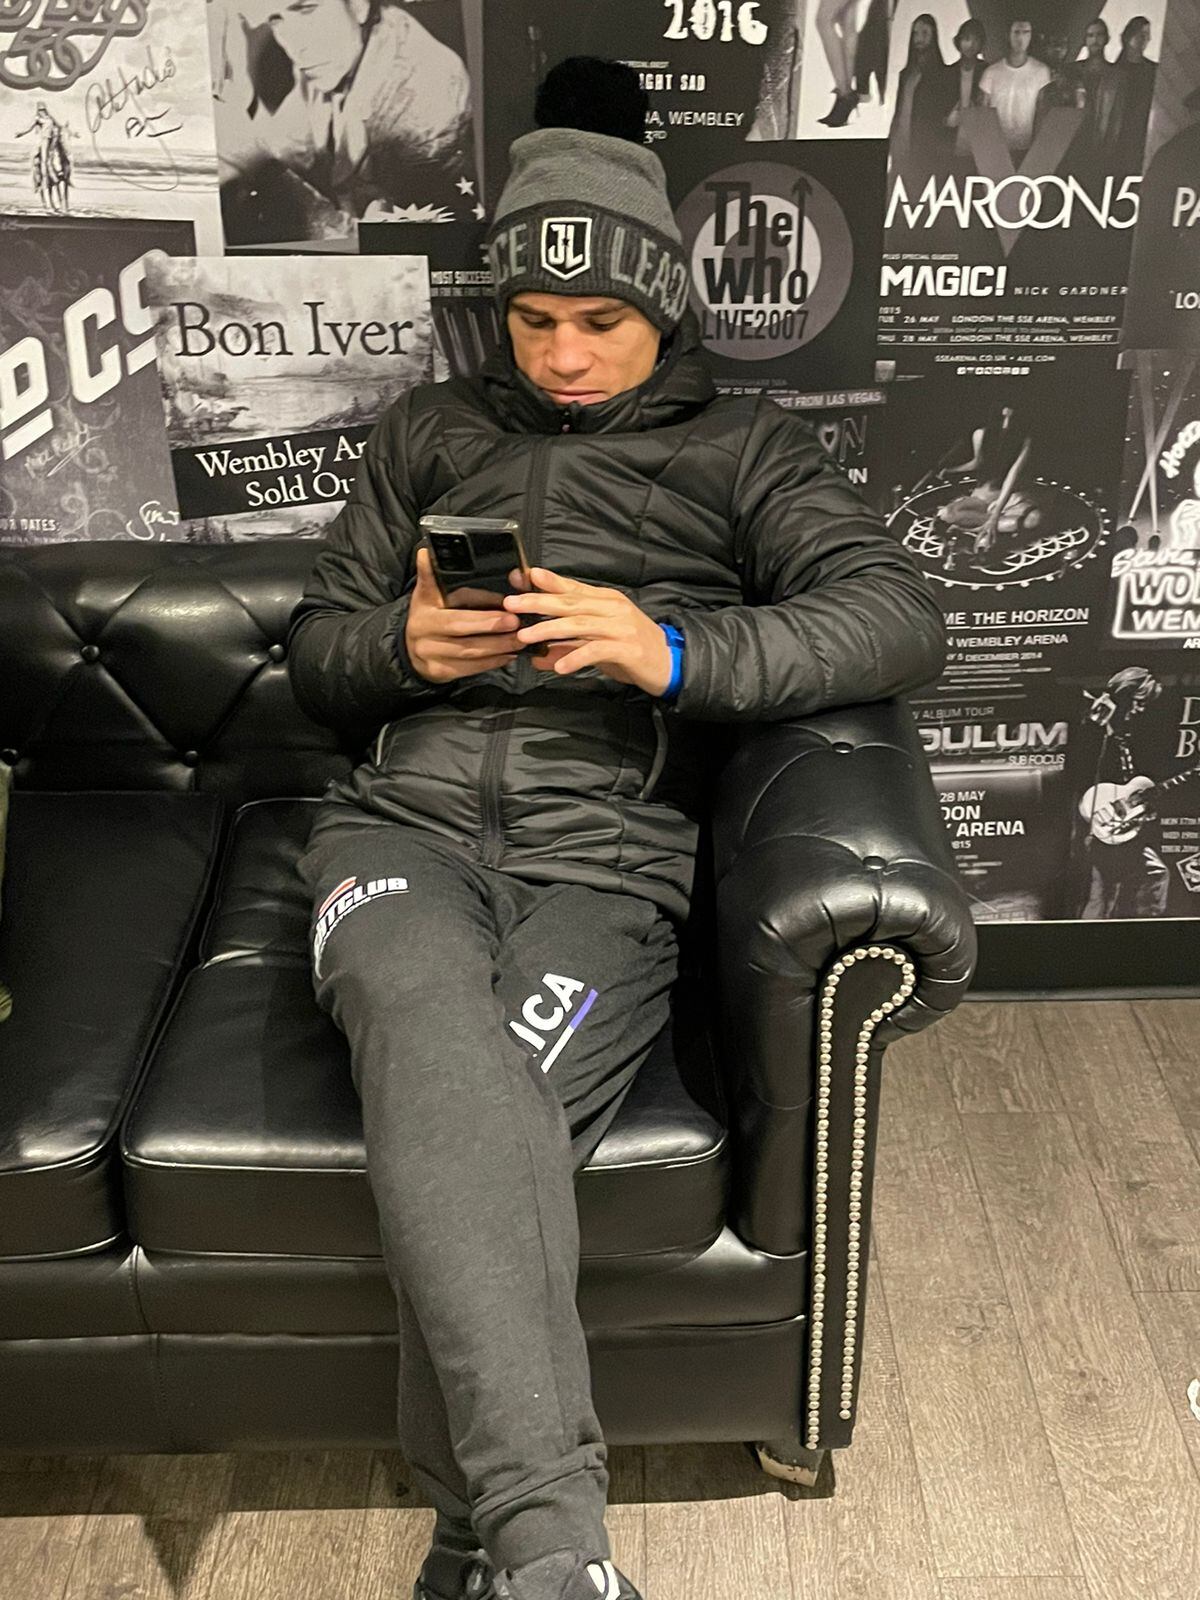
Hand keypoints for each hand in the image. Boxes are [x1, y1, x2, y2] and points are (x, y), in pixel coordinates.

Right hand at [404, 546, 523, 682]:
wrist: (410, 650)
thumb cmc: (428, 615)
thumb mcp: (426, 594)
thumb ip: (430, 575)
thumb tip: (425, 551)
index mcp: (424, 610)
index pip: (453, 605)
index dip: (479, 604)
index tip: (503, 601)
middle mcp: (424, 633)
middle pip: (461, 630)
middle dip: (491, 626)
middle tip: (516, 622)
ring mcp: (431, 655)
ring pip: (468, 652)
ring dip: (497, 647)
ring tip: (519, 639)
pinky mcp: (440, 672)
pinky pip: (469, 668)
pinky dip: (491, 662)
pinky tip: (507, 655)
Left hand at [502, 568, 672, 695]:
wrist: (671, 664)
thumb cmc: (632, 651)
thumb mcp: (598, 644)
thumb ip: (568, 646)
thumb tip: (535, 655)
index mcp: (606, 600)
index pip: (571, 588)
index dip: (545, 582)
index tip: (520, 577)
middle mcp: (613, 608)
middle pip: (570, 602)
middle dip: (538, 602)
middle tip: (511, 604)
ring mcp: (621, 627)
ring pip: (579, 624)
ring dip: (549, 629)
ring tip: (525, 636)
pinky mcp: (628, 649)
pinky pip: (597, 651)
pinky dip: (576, 658)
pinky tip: (560, 667)